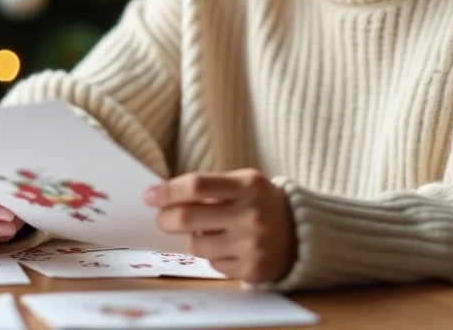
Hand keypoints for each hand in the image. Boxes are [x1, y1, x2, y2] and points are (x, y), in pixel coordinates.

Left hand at [144, 169, 296, 282]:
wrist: (302, 232)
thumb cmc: (262, 202)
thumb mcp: (243, 183)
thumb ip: (210, 187)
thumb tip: (163, 197)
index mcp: (249, 186)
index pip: (196, 186)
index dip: (168, 191)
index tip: (150, 196)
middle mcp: (252, 215)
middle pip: (189, 218)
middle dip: (166, 218)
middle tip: (161, 218)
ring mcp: (253, 245)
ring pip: (197, 244)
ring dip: (194, 238)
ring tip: (209, 230)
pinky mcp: (253, 269)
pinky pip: (213, 263)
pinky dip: (213, 254)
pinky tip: (228, 245)